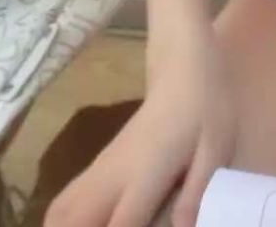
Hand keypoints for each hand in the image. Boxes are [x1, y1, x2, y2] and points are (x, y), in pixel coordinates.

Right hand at [45, 31, 237, 226]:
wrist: (181, 65)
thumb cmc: (205, 105)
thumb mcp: (215, 147)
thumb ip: (197, 191)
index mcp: (144, 172)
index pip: (119, 224)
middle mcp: (113, 174)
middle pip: (71, 220)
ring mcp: (101, 169)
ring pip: (60, 212)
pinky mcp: (98, 166)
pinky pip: (66, 202)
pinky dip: (62, 221)